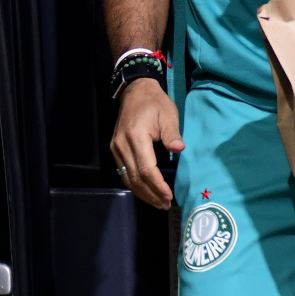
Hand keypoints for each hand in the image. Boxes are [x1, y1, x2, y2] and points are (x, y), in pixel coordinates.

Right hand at [110, 78, 183, 209]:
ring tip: (158, 202)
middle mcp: (122, 145)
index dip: (157, 185)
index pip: (146, 169)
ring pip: (128, 178)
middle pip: (136, 178)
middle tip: (165, 205)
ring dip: (142, 193)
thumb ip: (172, 133)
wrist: (135, 91)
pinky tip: (146, 191)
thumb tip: (179, 148)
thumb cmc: (155, 103)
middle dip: (151, 194)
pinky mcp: (115, 150)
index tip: (169, 196)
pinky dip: (135, 185)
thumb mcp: (168, 113)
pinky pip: (124, 172)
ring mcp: (116, 148)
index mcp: (136, 136)